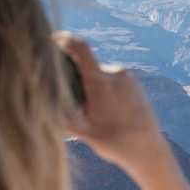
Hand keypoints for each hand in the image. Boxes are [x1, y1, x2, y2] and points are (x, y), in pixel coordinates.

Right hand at [56, 32, 174, 182]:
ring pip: (100, 76)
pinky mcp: (135, 85)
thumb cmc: (115, 144)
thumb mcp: (83, 133)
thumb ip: (60, 117)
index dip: (64, 39)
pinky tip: (109, 114)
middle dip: (78, 82)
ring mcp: (127, 78)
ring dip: (92, 89)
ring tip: (97, 115)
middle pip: (87, 68)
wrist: (150, 151)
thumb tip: (39, 107)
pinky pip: (113, 82)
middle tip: (79, 106)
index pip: (79, 48)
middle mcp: (115, 74)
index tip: (53, 38)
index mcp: (100, 82)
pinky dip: (105, 92)